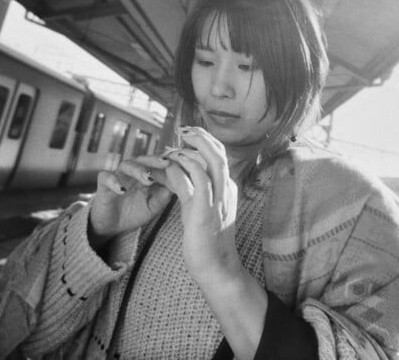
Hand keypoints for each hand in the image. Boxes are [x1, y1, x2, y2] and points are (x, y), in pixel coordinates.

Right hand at [89, 155, 171, 247]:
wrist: (110, 225)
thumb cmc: (133, 212)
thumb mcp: (153, 207)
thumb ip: (163, 196)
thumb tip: (178, 186)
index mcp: (146, 175)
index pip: (157, 164)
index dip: (168, 164)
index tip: (180, 166)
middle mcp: (132, 172)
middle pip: (143, 160)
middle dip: (155, 161)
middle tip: (166, 164)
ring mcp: (118, 176)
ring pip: (127, 165)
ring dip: (138, 170)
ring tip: (148, 179)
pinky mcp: (103, 184)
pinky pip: (106, 177)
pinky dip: (114, 182)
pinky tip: (122, 190)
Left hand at [163, 126, 241, 284]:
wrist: (217, 269)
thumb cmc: (206, 242)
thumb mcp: (198, 209)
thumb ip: (189, 189)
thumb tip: (175, 171)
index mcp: (227, 189)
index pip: (220, 156)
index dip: (204, 141)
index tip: (188, 134)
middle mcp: (227, 190)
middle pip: (219, 152)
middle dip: (202, 136)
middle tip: (184, 129)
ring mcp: (219, 199)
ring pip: (213, 160)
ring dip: (195, 145)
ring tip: (178, 138)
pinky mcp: (207, 209)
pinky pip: (199, 178)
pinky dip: (186, 164)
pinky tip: (172, 161)